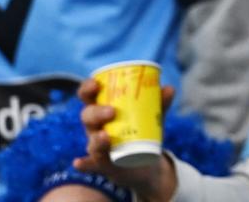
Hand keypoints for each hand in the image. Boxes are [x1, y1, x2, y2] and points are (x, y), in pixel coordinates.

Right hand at [72, 80, 177, 201]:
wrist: (143, 162)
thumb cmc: (141, 131)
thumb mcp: (151, 117)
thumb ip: (160, 104)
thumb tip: (170, 89)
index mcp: (102, 110)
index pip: (88, 96)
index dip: (87, 88)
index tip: (96, 84)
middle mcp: (95, 127)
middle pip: (87, 116)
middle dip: (97, 112)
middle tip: (112, 112)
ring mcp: (96, 146)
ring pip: (91, 141)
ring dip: (96, 138)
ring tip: (105, 136)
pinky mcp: (101, 164)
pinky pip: (89, 164)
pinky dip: (84, 164)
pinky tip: (79, 163)